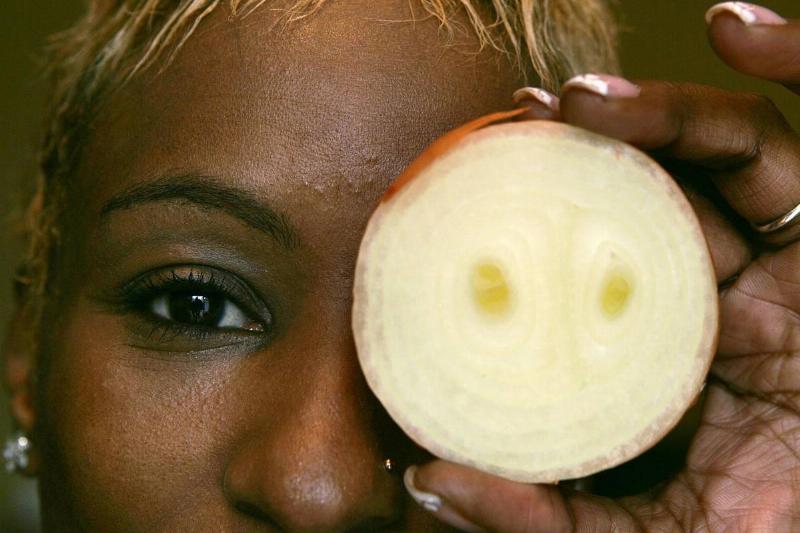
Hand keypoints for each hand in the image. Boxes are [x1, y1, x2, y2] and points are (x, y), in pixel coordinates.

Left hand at [406, 3, 799, 530]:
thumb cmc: (760, 531)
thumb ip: (539, 514)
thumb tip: (425, 478)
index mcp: (666, 341)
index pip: (598, 254)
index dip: (541, 212)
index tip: (472, 182)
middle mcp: (727, 288)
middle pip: (658, 188)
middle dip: (594, 142)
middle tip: (521, 120)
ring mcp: (791, 260)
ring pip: (729, 152)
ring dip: (661, 108)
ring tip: (583, 99)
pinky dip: (799, 59)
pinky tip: (740, 29)